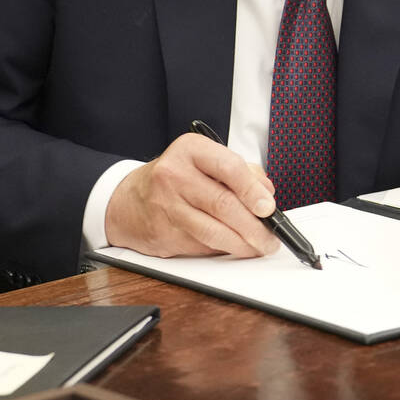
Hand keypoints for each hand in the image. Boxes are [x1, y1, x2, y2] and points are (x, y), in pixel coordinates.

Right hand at [105, 134, 279, 258]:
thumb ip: (242, 172)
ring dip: (243, 244)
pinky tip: (234, 247)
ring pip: (213, 231)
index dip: (253, 190)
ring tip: (259, 247)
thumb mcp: (206, 161)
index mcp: (191, 150)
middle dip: (254, 226)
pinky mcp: (163, 233)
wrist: (129, 199)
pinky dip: (223, 249)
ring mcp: (166, 206)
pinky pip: (202, 245)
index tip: (270, 208)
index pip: (229, 168)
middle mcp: (174, 175)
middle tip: (271, 237)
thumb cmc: (177, 177)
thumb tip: (267, 194)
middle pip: (223, 204)